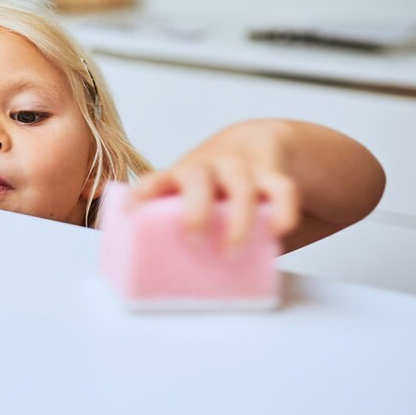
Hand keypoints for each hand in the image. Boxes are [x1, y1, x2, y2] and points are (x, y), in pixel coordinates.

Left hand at [130, 125, 300, 248]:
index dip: (143, 194)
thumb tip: (160, 273)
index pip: (156, 179)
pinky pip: (283, 189)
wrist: (257, 142)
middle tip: (194, 243)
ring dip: (238, 222)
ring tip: (232, 254)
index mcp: (181, 176)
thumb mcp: (192, 196)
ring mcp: (242, 168)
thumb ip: (181, 224)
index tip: (132, 211)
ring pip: (242, 187)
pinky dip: (283, 212)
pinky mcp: (274, 174)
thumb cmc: (216, 186)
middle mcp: (209, 167)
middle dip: (195, 212)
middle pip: (197, 179)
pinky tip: (276, 233)